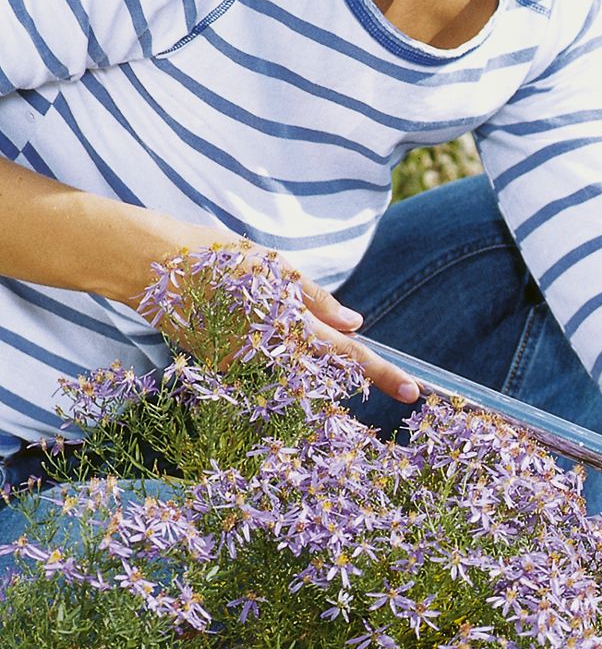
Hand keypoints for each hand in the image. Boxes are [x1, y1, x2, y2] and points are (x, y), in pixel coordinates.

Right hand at [129, 214, 422, 404]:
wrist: (140, 265)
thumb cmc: (210, 255)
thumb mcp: (270, 266)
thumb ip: (314, 299)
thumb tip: (356, 322)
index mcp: (286, 326)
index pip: (347, 356)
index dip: (383, 374)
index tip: (415, 393)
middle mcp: (265, 354)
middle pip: (325, 370)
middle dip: (354, 371)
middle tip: (388, 374)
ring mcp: (241, 365)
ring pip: (293, 367)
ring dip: (305, 354)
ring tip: (280, 320)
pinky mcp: (221, 365)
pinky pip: (263, 362)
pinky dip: (272, 348)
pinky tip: (249, 318)